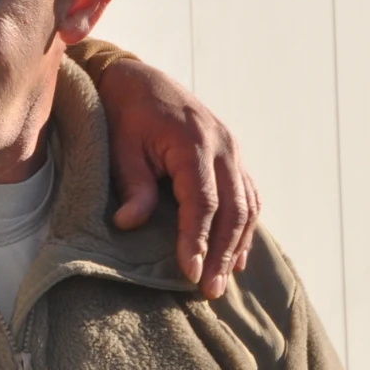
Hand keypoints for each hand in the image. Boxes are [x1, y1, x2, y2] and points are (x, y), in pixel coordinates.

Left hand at [85, 50, 260, 298]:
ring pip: (248, 205)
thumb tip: (129, 224)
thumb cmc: (125, 114)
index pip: (203, 202)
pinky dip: (246, 226)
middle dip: (222, 252)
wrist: (140, 79)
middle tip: (210, 291)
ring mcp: (233, 151)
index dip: (197, 239)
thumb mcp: (120, 147)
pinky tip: (236, 253)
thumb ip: (132, 184)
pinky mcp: (233, 157)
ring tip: (223, 280)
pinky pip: (249, 195)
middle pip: (234, 209)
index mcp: (195, 143)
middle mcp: (224, 147)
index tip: (190, 272)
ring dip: (238, 245)